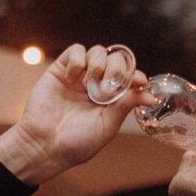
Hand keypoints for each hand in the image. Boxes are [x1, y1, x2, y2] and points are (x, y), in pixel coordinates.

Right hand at [0, 43, 147, 187]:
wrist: (44, 144)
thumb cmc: (76, 143)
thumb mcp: (107, 126)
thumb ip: (126, 106)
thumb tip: (150, 96)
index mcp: (111, 99)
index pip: (129, 77)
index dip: (135, 75)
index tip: (139, 82)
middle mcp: (96, 85)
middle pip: (116, 60)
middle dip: (116, 70)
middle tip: (107, 88)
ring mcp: (79, 76)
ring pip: (98, 51)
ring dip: (98, 64)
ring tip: (88, 84)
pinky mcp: (61, 69)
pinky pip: (76, 50)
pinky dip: (78, 60)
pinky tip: (72, 78)